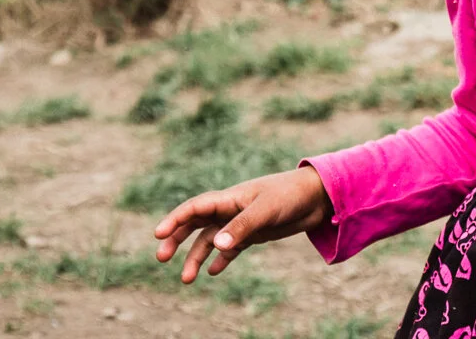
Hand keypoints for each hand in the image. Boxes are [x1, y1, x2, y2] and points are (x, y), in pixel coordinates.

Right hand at [153, 166, 332, 282]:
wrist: (317, 197)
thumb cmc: (290, 196)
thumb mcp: (266, 210)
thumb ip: (242, 227)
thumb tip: (216, 245)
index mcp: (230, 198)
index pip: (196, 207)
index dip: (176, 219)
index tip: (158, 234)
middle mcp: (231, 209)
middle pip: (196, 224)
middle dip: (177, 239)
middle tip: (161, 257)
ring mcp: (242, 222)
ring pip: (211, 240)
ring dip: (197, 257)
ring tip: (186, 279)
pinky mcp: (254, 233)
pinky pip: (231, 248)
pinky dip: (221, 259)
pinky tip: (213, 272)